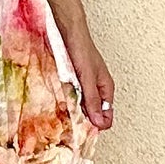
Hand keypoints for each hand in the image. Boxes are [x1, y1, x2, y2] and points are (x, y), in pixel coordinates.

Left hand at [57, 7, 114, 130]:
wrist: (68, 31)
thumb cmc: (82, 50)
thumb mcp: (87, 78)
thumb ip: (92, 100)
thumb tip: (99, 122)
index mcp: (106, 89)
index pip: (106, 118)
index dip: (95, 127)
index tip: (81, 132)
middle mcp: (97, 89)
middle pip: (94, 114)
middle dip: (83, 121)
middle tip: (69, 127)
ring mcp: (85, 85)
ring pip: (82, 106)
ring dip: (74, 112)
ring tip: (62, 118)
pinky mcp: (74, 81)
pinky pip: (72, 97)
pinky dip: (67, 102)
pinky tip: (58, 105)